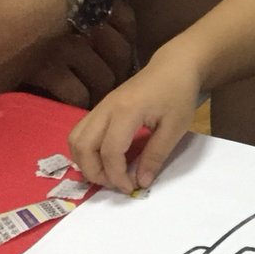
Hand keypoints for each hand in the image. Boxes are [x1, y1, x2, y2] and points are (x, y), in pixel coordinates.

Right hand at [23, 0, 135, 108]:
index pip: (125, 18)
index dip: (126, 35)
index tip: (122, 44)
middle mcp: (84, 23)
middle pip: (119, 52)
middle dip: (117, 66)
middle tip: (111, 76)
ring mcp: (67, 48)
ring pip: (102, 76)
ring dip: (101, 87)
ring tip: (96, 94)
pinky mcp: (46, 70)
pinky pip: (75, 92)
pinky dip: (79, 99)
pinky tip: (75, 100)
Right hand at [68, 46, 200, 193]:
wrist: (174, 65)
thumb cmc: (179, 94)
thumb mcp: (175, 127)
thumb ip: (156, 155)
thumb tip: (140, 183)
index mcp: (126, 111)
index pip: (110, 151)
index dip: (116, 175)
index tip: (130, 187)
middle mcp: (106, 108)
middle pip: (83, 146)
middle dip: (94, 172)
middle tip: (115, 184)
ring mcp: (101, 106)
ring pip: (75, 138)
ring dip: (84, 162)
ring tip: (107, 174)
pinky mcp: (101, 107)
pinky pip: (81, 131)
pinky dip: (85, 150)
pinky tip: (103, 158)